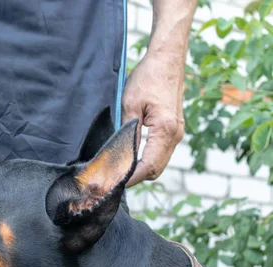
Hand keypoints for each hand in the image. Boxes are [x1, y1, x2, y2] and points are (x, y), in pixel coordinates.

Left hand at [122, 52, 185, 186]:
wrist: (167, 59)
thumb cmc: (149, 77)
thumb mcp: (131, 105)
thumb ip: (128, 133)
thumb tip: (121, 156)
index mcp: (166, 130)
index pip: (148, 166)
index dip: (131, 178)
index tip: (114, 183)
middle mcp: (176, 134)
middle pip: (156, 169)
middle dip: (135, 178)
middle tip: (113, 180)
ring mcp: (177, 132)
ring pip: (159, 163)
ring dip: (141, 170)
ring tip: (118, 171)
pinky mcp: (174, 129)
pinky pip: (161, 152)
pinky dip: (147, 160)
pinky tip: (130, 159)